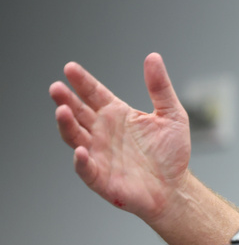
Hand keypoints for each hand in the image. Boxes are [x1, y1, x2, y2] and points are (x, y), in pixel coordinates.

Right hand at [50, 53, 191, 224]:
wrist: (174, 187)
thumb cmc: (171, 153)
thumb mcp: (172, 114)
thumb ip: (160, 87)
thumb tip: (153, 57)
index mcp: (117, 114)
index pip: (94, 94)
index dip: (82, 82)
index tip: (70, 68)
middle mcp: (102, 132)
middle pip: (78, 112)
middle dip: (66, 100)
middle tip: (56, 87)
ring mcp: (98, 154)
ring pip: (75, 136)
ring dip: (66, 125)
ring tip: (62, 110)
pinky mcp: (100, 177)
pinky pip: (85, 168)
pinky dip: (80, 160)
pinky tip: (81, 150)